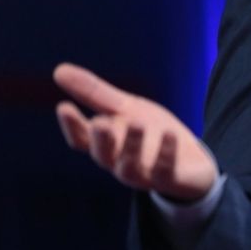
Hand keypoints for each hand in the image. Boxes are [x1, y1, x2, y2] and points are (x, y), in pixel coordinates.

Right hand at [53, 62, 217, 201]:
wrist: (192, 162)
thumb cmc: (152, 133)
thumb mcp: (127, 108)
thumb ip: (95, 94)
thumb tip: (59, 70)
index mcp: (107, 144)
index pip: (81, 139)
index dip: (72, 125)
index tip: (64, 106)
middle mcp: (119, 162)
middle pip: (103, 155)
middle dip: (100, 140)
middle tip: (100, 123)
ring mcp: (144, 174)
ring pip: (130, 167)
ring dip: (132, 146)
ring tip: (137, 124)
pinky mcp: (169, 179)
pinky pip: (165, 171)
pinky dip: (167, 153)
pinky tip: (170, 134)